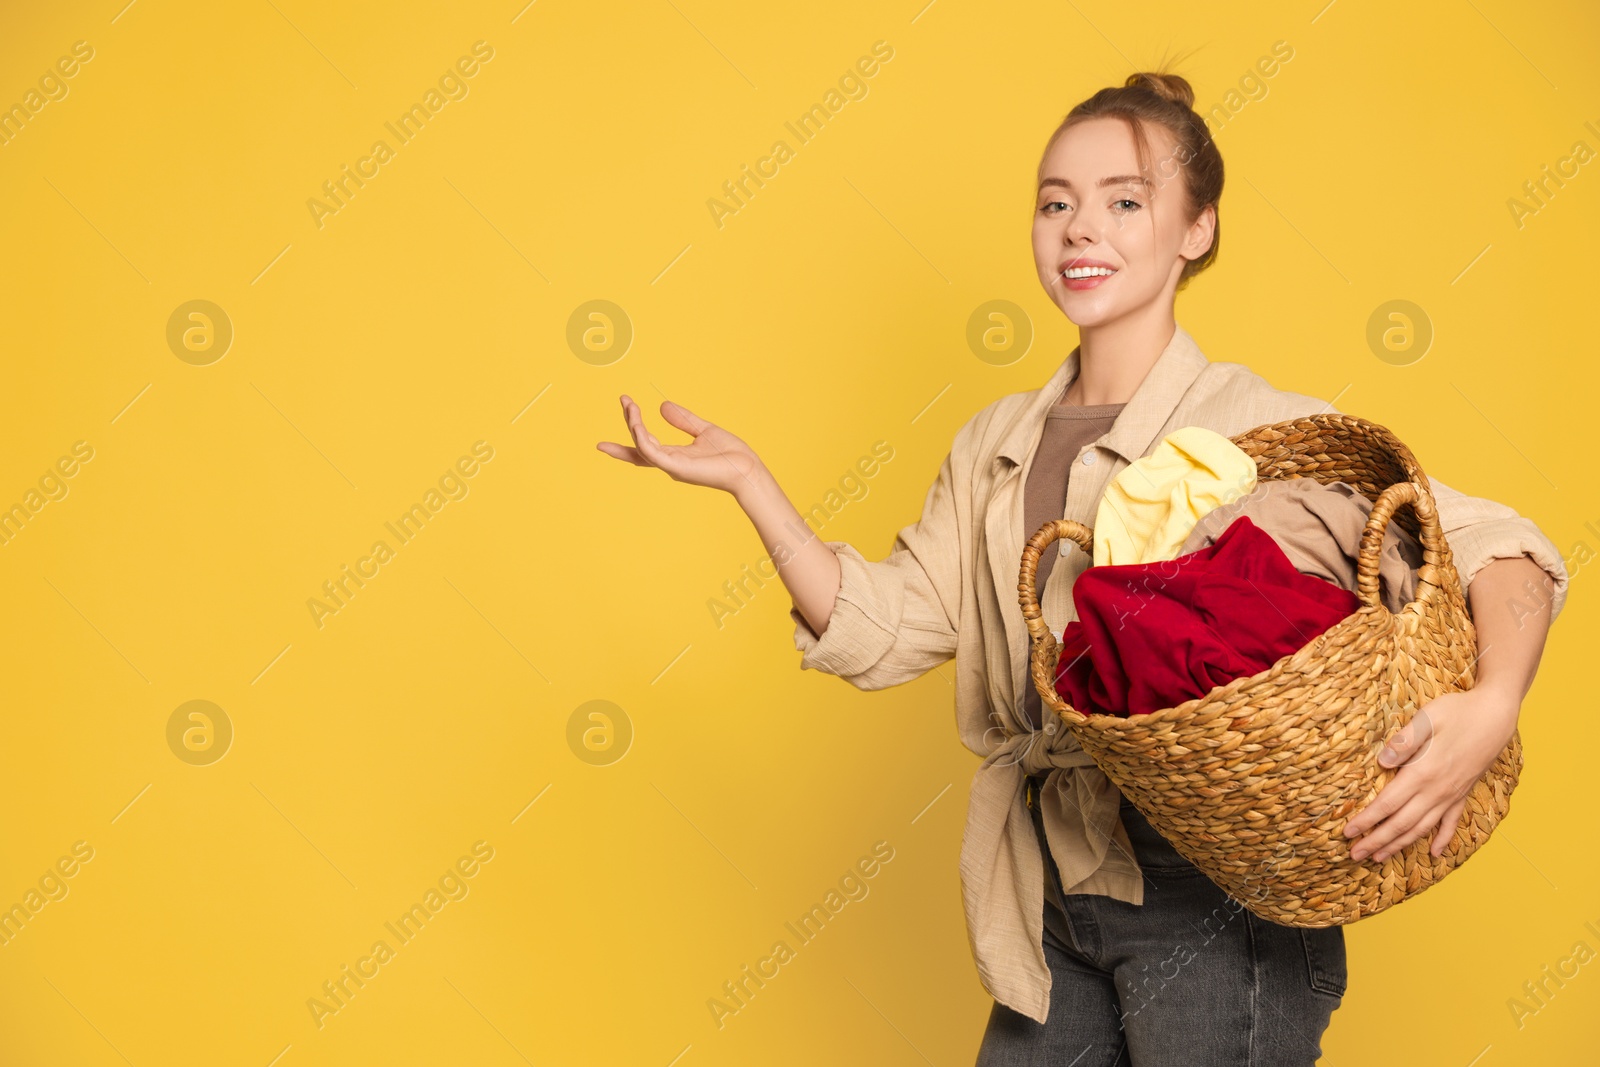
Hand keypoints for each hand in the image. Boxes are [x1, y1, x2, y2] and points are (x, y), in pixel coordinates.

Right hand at [598, 395, 764, 496]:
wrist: (747, 469)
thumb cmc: (730, 454)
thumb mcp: (703, 430)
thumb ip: (683, 419)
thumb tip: (662, 406)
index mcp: (675, 455)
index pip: (645, 443)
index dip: (632, 426)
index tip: (625, 403)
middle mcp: (670, 462)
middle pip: (639, 444)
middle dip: (629, 421)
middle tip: (623, 399)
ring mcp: (672, 466)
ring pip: (643, 446)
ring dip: (634, 426)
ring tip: (631, 407)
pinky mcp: (677, 468)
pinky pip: (652, 454)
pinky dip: (642, 440)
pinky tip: (637, 425)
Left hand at [1341, 687, 1520, 862]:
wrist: (1496, 716)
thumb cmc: (1457, 712)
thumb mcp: (1427, 718)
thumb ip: (1403, 742)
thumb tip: (1382, 762)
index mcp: (1422, 773)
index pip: (1386, 804)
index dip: (1366, 821)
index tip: (1347, 833)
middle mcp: (1436, 791)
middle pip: (1400, 824)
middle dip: (1375, 841)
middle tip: (1354, 855)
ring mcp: (1451, 795)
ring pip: (1421, 828)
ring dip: (1399, 845)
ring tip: (1379, 858)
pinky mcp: (1464, 794)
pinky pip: (1452, 823)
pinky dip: (1443, 839)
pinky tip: (1436, 853)